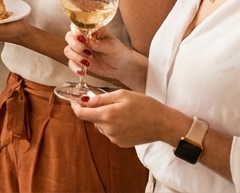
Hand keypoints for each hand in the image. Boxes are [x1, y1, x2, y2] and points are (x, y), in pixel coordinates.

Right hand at [63, 25, 144, 85]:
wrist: (122, 67)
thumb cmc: (118, 52)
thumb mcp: (111, 46)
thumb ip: (99, 44)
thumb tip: (87, 41)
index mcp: (91, 30)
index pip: (77, 26)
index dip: (76, 32)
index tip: (82, 39)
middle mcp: (83, 39)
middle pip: (69, 37)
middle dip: (75, 45)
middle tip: (87, 52)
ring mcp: (80, 50)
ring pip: (68, 50)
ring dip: (75, 57)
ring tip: (88, 63)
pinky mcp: (79, 61)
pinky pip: (70, 63)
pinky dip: (75, 67)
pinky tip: (82, 71)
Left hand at [71, 90, 191, 148]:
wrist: (164, 124)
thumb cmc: (145, 106)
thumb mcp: (122, 95)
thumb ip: (101, 98)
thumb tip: (84, 100)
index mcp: (107, 116)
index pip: (81, 114)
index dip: (75, 106)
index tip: (75, 100)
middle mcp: (108, 130)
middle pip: (92, 119)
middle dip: (94, 110)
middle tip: (108, 102)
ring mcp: (114, 138)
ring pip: (101, 125)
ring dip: (104, 118)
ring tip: (122, 111)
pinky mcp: (121, 143)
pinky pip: (110, 132)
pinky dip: (112, 125)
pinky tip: (126, 120)